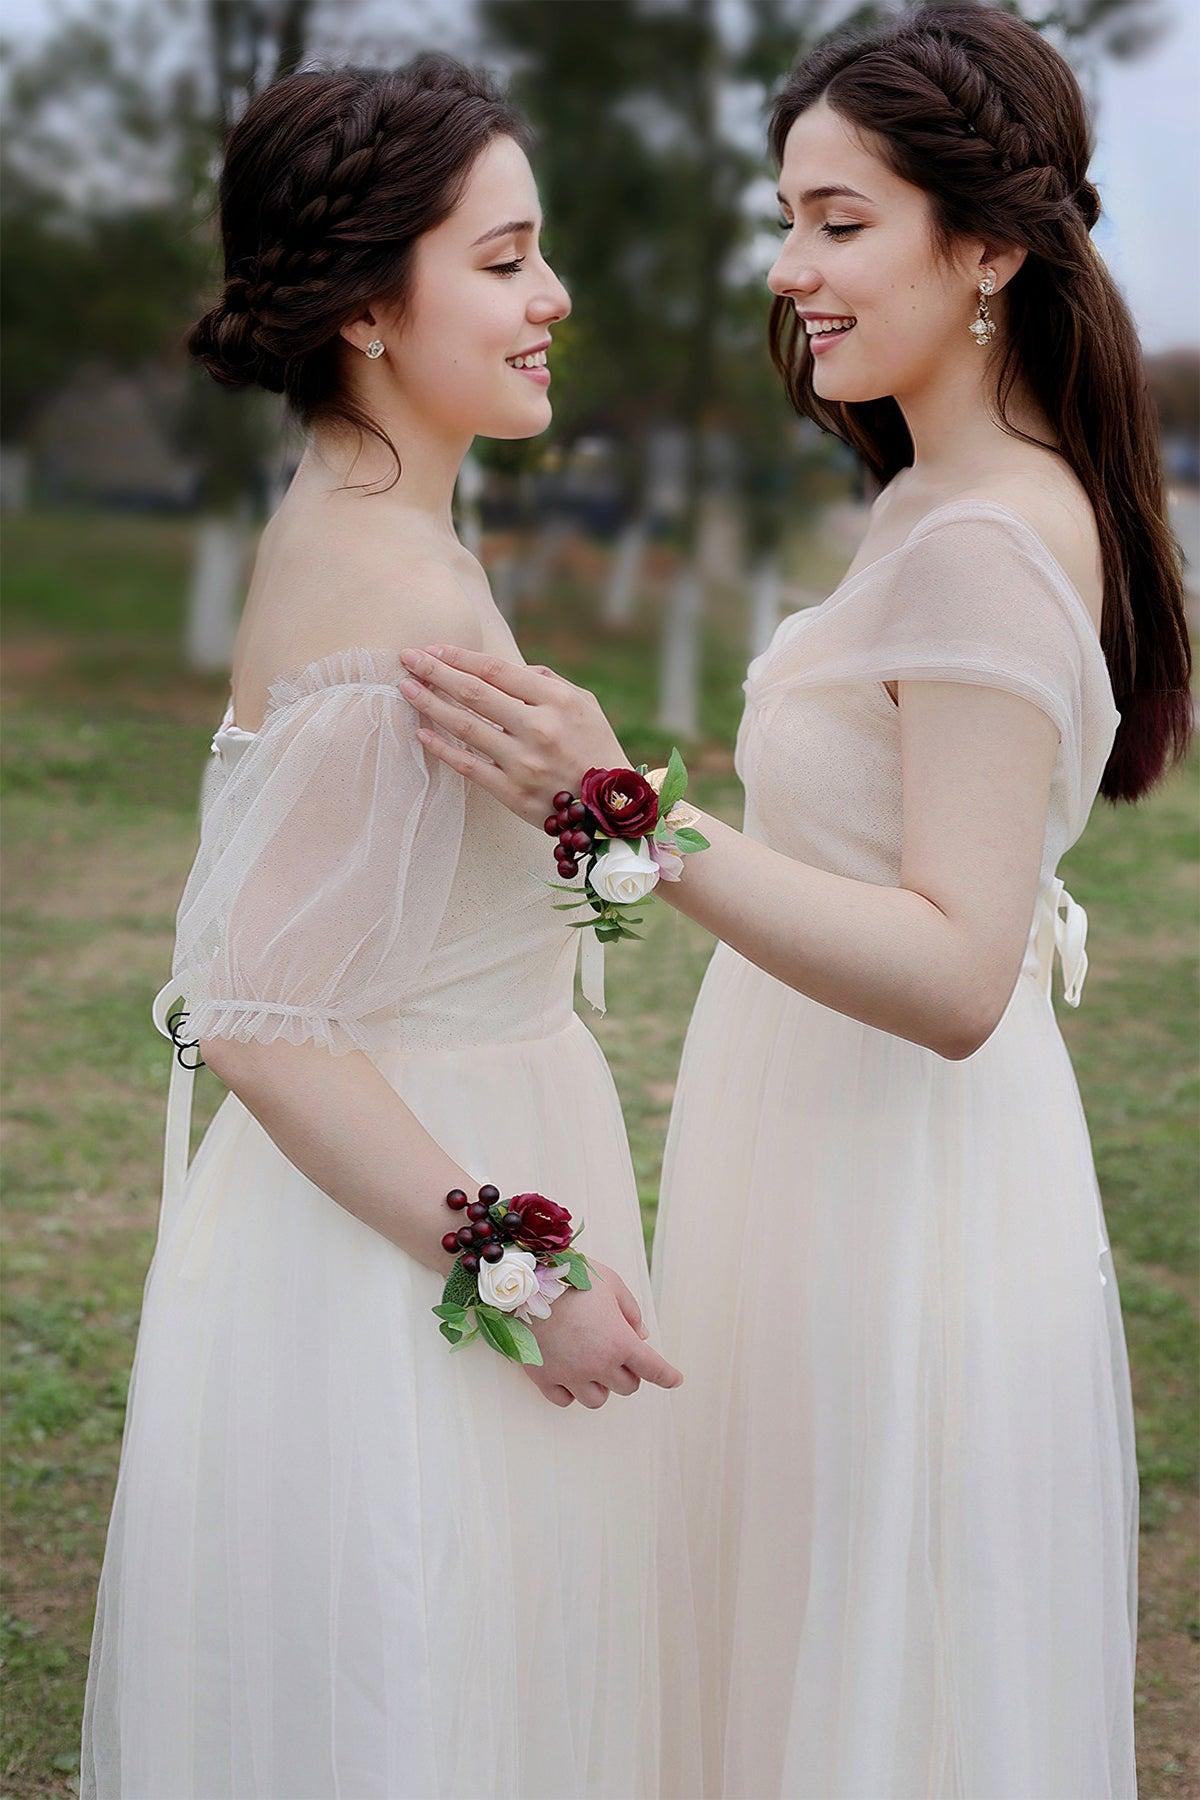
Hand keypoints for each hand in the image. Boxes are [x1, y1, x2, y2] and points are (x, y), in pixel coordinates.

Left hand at [397, 646, 629, 828]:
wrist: (613, 809)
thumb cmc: (596, 748)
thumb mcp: (585, 705)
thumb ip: (546, 682)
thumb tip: (509, 670)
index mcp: (557, 702)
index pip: (497, 671)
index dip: (460, 657)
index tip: (433, 649)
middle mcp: (538, 729)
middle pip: (474, 693)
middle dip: (435, 672)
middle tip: (406, 657)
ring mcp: (523, 763)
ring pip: (465, 727)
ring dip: (430, 705)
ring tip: (406, 688)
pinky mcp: (512, 793)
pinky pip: (469, 765)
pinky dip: (442, 748)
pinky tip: (421, 732)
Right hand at [522, 1260, 683, 1408]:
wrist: (525, 1282)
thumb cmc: (572, 1276)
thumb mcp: (610, 1282)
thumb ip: (631, 1310)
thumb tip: (642, 1336)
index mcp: (620, 1341)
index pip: (653, 1369)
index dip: (668, 1376)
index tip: (675, 1380)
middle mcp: (598, 1364)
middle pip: (627, 1386)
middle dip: (628, 1372)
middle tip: (618, 1355)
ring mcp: (570, 1374)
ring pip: (597, 1400)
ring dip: (601, 1385)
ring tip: (592, 1366)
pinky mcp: (544, 1378)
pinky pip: (565, 1400)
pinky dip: (570, 1391)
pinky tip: (568, 1373)